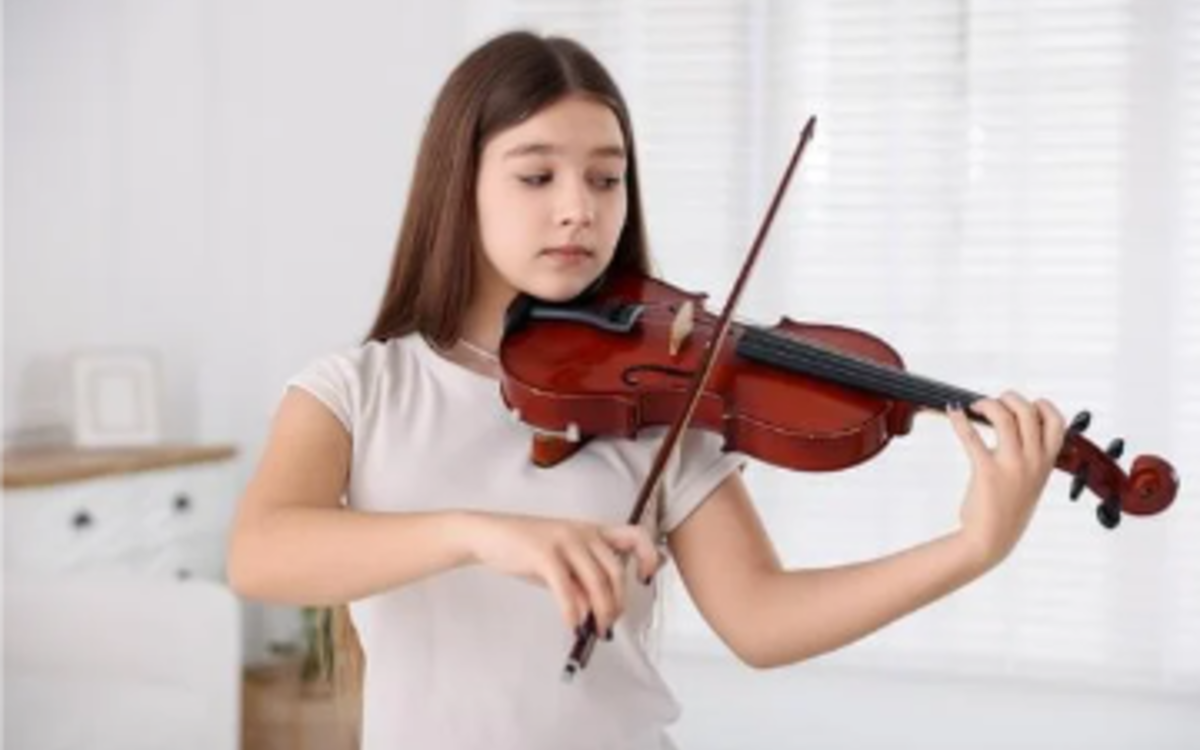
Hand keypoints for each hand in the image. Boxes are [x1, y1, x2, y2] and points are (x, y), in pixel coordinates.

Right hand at [464, 513, 663, 633]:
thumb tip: (598, 611)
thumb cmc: (528, 550)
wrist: (490, 535)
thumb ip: (583, 581)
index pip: (635, 535)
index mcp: (592, 530)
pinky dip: (572, 611)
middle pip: (616, 570)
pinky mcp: (545, 554)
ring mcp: (565, 540)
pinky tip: (571, 623)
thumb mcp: (563, 563)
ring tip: (594, 629)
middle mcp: (584, 532)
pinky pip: (567, 588)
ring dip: (600, 611)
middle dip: (617, 602)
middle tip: (609, 623)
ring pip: (597, 581)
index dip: (648, 556)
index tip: (644, 579)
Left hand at [948, 392, 1066, 570]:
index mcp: (1046, 464)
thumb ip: (1029, 459)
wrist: (991, 540)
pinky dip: (959, 419)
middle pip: (1029, 411)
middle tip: (995, 402)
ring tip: (974, 406)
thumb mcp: (1031, 484)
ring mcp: (1011, 465)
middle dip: (1010, 398)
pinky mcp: (987, 470)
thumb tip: (1013, 431)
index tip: (1026, 404)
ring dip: (987, 404)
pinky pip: (972, 436)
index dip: (1042, 406)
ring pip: (1004, 417)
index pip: (1057, 422)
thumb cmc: (1007, 512)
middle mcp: (1033, 461)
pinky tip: (953, 412)